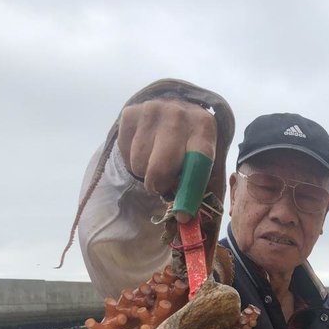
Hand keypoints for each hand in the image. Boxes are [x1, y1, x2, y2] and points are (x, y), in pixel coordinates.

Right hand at [118, 99, 216, 221]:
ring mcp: (152, 110)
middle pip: (160, 168)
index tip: (182, 215)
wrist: (176, 111)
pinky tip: (144, 150)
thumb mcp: (203, 161)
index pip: (196, 164)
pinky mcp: (130, 112)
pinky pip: (125, 153)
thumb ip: (196, 186)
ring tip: (156, 162)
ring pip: (139, 163)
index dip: (188, 193)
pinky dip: (132, 159)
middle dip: (160, 185)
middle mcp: (179, 113)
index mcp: (204, 126)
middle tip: (164, 184)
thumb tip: (183, 219)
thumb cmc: (191, 144)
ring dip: (145, 172)